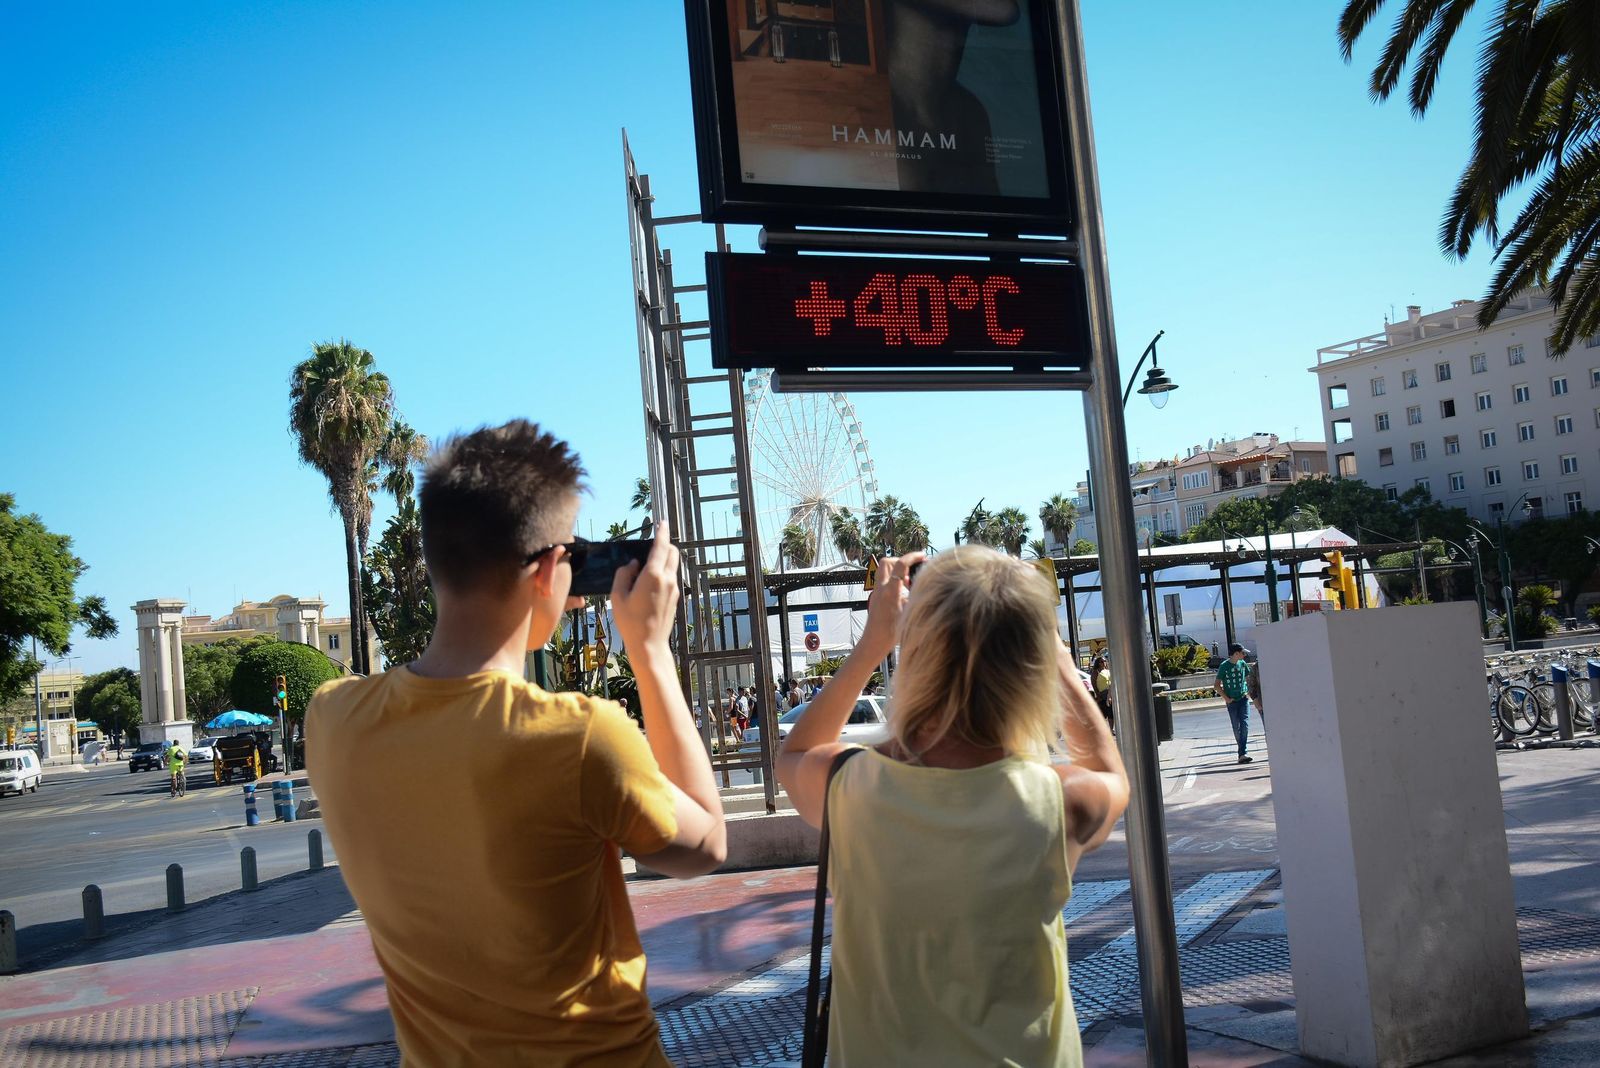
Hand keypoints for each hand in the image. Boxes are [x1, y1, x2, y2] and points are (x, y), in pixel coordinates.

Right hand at [611, 521, 680, 654]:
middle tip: (653, 544)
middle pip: (672, 552)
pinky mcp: (675, 598)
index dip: (662, 532)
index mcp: (653, 576)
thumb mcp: (618, 596)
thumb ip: (623, 574)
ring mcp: (674, 589)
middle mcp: (667, 579)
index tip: (662, 522)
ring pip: (673, 565)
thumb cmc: (630, 622)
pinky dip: (664, 572)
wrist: (649, 644)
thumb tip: (633, 564)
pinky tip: (650, 582)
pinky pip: (671, 577)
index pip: (661, 546)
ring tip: (647, 566)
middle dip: (665, 544)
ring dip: (664, 558)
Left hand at [857, 552, 923, 661]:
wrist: (873, 643)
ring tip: (909, 581)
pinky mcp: (876, 598)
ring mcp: (876, 592)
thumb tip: (926, 586)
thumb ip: (916, 597)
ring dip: (896, 571)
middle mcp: (881, 588)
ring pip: (884, 571)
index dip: (912, 556)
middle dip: (900, 560)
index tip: (922, 555)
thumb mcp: (909, 614)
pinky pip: (884, 582)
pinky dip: (894, 580)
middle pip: (886, 562)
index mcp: (890, 591)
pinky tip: (903, 592)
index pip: (900, 564)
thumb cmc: (890, 633)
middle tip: (912, 568)